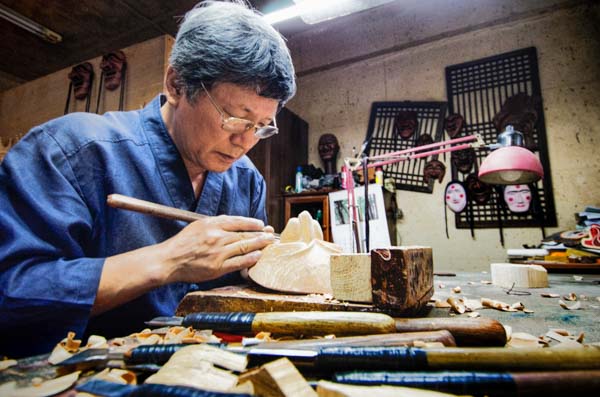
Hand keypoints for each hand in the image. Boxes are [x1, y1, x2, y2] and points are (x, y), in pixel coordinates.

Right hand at [159, 215, 275, 282]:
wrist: (169, 260)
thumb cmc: (183, 243)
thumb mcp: (198, 225)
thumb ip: (216, 223)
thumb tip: (234, 222)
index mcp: (212, 224)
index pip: (238, 221)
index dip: (252, 223)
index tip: (261, 224)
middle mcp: (217, 237)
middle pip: (244, 234)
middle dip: (261, 234)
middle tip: (272, 234)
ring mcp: (218, 253)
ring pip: (244, 247)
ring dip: (260, 245)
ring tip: (269, 244)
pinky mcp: (217, 268)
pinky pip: (238, 262)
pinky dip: (250, 259)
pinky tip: (258, 256)